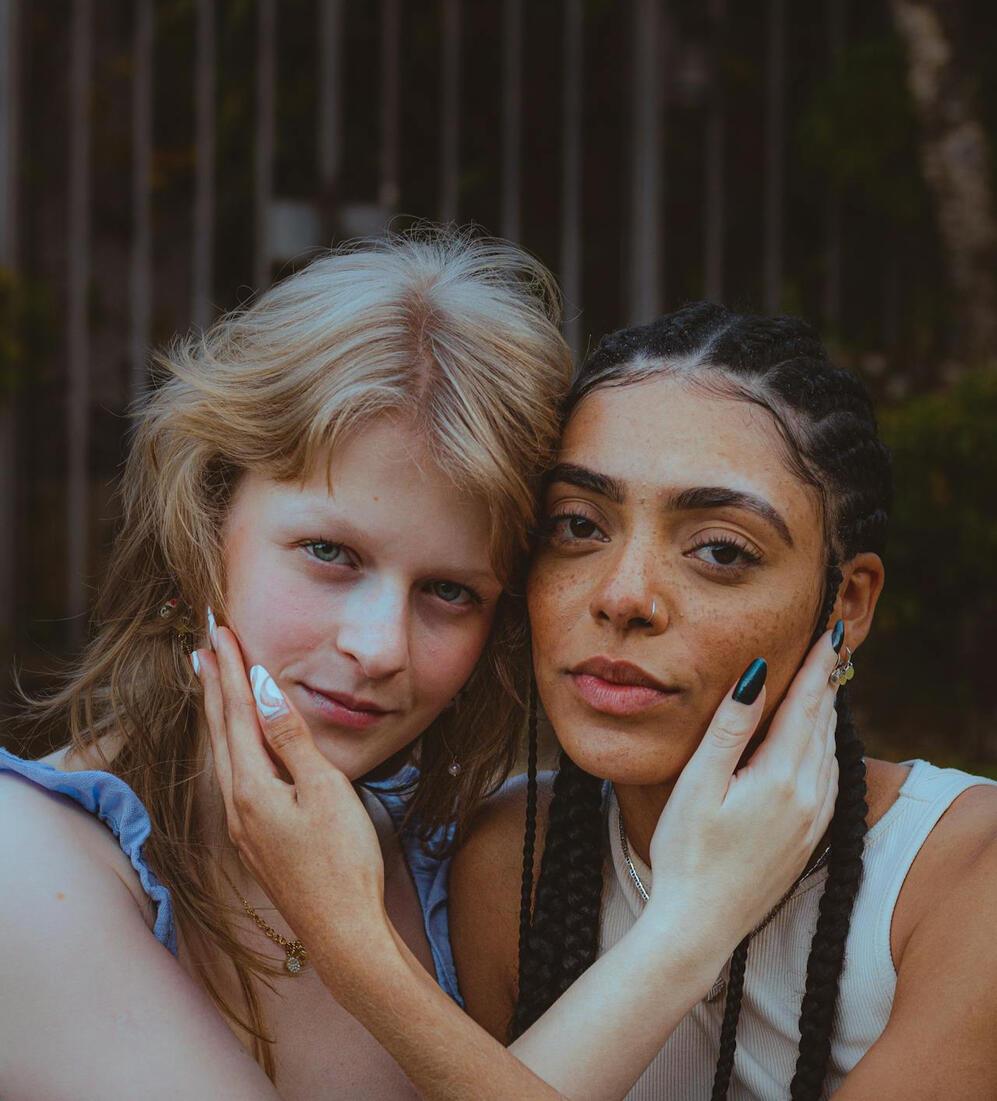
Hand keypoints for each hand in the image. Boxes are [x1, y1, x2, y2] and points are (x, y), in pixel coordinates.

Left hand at [194, 624, 386, 958]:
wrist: (342, 931)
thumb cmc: (341, 860)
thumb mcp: (324, 789)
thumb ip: (291, 738)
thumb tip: (263, 691)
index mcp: (252, 787)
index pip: (235, 713)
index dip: (229, 669)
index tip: (220, 631)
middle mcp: (236, 805)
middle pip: (218, 731)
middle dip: (212, 685)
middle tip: (203, 645)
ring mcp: (243, 826)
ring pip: (221, 755)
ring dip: (215, 714)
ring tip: (208, 684)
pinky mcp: (256, 840)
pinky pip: (233, 776)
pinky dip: (229, 744)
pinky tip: (234, 746)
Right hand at [644, 626, 840, 944]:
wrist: (699, 926)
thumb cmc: (686, 853)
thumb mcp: (698, 784)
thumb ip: (730, 728)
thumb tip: (758, 675)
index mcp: (781, 778)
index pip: (806, 705)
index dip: (817, 666)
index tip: (828, 633)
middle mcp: (808, 797)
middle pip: (823, 725)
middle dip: (826, 683)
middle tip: (831, 646)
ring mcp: (813, 821)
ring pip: (829, 751)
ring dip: (826, 714)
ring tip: (823, 684)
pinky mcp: (810, 839)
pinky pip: (829, 779)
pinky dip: (825, 748)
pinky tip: (816, 743)